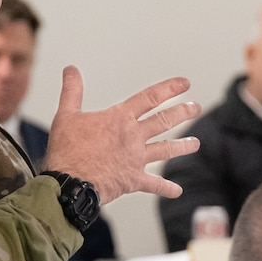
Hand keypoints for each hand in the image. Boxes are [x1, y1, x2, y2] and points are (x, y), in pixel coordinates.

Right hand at [43, 66, 201, 202]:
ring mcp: (136, 159)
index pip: (149, 98)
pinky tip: (177, 190)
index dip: (169, 89)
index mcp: (120, 119)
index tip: (185, 84)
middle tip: (195, 108)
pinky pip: (154, 184)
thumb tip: (71, 70)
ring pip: (165, 149)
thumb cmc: (67, 150)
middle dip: (183, 113)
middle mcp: (133, 137)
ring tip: (195, 143)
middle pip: (164, 121)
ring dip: (182, 146)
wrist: (70, 182)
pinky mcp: (133, 180)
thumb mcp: (66, 114)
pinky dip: (166, 188)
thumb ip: (72, 90)